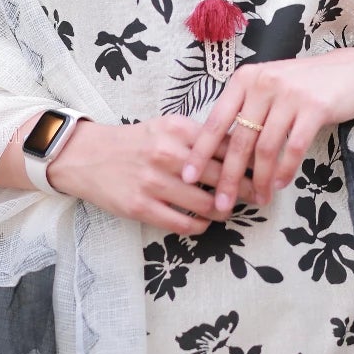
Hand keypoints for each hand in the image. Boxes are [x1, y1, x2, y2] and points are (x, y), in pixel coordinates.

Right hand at [47, 115, 259, 235]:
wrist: (87, 156)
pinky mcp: (141, 207)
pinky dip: (200, 226)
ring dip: (225, 211)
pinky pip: (182, 223)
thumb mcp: (167, 127)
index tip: (266, 170)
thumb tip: (240, 149)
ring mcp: (154, 182)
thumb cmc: (135, 142)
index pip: (226, 145)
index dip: (251, 160)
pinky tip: (205, 223)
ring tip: (231, 211)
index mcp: (178, 129)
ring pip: (206, 203)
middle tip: (261, 196)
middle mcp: (168, 154)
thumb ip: (199, 137)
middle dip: (247, 189)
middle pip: (223, 175)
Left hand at [179, 49, 353, 213]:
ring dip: (259, 179)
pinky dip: (285, 170)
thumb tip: (217, 151)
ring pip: (266, 148)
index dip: (200, 152)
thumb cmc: (302, 85)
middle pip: (239, 140)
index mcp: (244, 79)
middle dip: (228, 177)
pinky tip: (279, 184)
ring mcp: (289, 94)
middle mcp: (263, 83)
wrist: (350, 72)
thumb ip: (245, 111)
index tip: (188, 177)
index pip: (216, 121)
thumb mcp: (267, 89)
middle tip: (221, 204)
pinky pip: (294, 147)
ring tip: (258, 199)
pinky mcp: (314, 107)